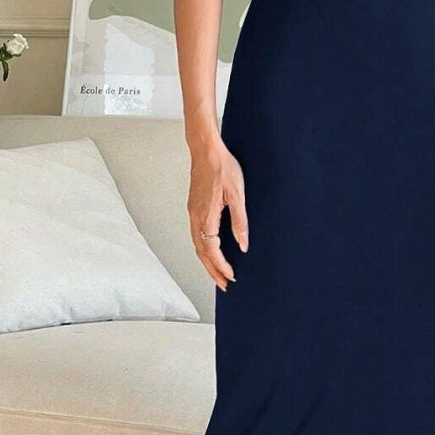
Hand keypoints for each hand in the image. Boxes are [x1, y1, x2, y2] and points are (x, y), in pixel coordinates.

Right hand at [187, 141, 248, 290]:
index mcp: (206, 216)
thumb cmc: (223, 168)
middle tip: (224, 285)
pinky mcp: (193, 208)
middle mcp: (195, 217)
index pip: (212, 250)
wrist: (206, 150)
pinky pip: (196, 235)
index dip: (221, 266)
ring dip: (207, 262)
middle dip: (212, 271)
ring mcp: (192, 213)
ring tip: (218, 274)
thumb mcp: (238, 194)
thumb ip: (240, 221)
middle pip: (201, 252)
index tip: (231, 277)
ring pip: (197, 245)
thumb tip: (242, 245)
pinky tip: (211, 251)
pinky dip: (203, 249)